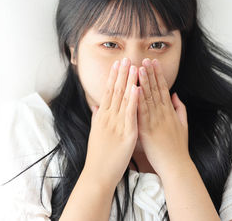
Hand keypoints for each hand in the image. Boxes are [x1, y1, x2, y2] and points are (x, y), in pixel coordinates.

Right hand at [83, 58, 140, 186]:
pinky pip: (130, 114)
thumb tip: (96, 107)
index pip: (108, 92)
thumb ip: (97, 118)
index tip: (117, 64)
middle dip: (121, 74)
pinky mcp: (126, 134)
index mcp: (102, 117)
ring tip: (133, 66)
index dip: (113, 77)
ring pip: (123, 99)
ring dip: (128, 81)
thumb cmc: (98, 155)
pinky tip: (136, 88)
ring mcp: (116, 125)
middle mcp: (108, 117)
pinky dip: (133, 100)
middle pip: (115, 91)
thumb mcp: (95, 133)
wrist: (97, 174)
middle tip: (126, 58)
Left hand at [137, 58, 189, 177]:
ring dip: (143, 82)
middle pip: (156, 89)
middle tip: (145, 58)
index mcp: (169, 111)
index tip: (153, 62)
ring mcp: (154, 121)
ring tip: (139, 67)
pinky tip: (134, 89)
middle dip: (150, 73)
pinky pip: (141, 113)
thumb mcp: (183, 125)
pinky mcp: (146, 130)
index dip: (158, 75)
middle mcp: (162, 113)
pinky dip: (138, 101)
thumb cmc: (178, 147)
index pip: (163, 88)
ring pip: (148, 98)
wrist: (175, 165)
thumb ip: (179, 109)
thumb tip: (175, 95)